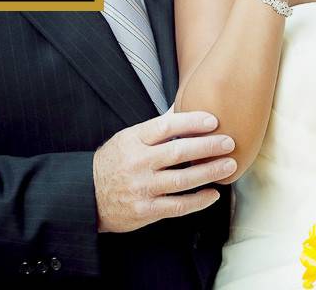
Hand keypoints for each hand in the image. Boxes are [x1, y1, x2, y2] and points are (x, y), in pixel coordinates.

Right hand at [92, 111, 237, 232]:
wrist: (86, 196)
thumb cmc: (115, 162)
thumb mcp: (129, 138)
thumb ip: (158, 126)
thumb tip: (186, 104)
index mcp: (133, 140)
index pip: (166, 126)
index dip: (191, 121)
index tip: (214, 120)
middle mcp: (137, 163)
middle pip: (178, 152)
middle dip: (208, 146)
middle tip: (229, 142)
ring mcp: (141, 188)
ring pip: (182, 180)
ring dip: (209, 172)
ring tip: (229, 165)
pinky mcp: (144, 211)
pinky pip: (177, 206)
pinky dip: (198, 201)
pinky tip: (213, 194)